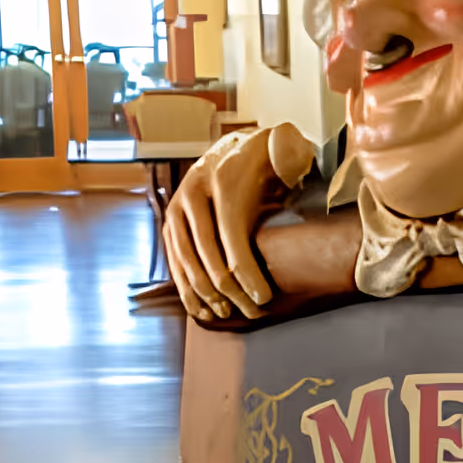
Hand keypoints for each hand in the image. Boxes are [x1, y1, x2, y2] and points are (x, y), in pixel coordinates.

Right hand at [163, 124, 316, 321]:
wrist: (231, 149)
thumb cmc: (265, 159)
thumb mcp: (283, 149)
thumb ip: (291, 155)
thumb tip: (293, 164)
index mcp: (222, 179)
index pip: (230, 233)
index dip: (245, 269)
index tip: (263, 297)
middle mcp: (192, 193)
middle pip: (205, 252)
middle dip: (227, 289)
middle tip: (250, 311)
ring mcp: (177, 209)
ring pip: (186, 260)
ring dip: (205, 293)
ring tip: (227, 314)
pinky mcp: (170, 223)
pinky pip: (174, 261)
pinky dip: (186, 288)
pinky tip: (201, 310)